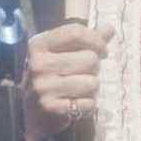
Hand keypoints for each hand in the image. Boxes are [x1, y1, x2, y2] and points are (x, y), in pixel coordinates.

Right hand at [22, 22, 113, 140]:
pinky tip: (76, 102)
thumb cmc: (50, 75)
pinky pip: (88, 103)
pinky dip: (88, 104)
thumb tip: (109, 28)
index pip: (75, 33)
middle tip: (85, 73)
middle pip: (90, 58)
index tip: (103, 50)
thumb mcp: (61, 52)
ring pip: (92, 82)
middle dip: (94, 67)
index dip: (96, 40)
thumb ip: (85, 40)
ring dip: (92, 87)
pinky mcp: (51, 107)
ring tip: (80, 88)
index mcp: (38, 44)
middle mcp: (38, 64)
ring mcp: (43, 87)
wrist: (30, 112)